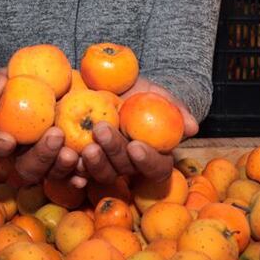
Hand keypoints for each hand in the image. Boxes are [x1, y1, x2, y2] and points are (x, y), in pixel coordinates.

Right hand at [0, 69, 79, 184]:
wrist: (46, 91)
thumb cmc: (17, 86)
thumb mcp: (3, 80)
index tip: (8, 139)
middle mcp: (20, 158)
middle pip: (25, 168)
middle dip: (41, 156)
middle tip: (56, 135)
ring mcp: (44, 163)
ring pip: (50, 174)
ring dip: (61, 167)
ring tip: (73, 154)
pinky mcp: (65, 163)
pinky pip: (72, 175)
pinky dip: (78, 175)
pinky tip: (86, 171)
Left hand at [79, 77, 199, 183]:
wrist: (103, 85)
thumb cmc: (135, 91)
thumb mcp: (156, 93)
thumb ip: (174, 109)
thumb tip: (193, 127)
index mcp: (151, 155)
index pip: (156, 169)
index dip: (147, 161)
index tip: (136, 145)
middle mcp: (128, 166)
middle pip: (124, 170)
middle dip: (113, 152)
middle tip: (101, 131)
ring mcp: (104, 166)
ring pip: (100, 174)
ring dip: (92, 164)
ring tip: (84, 145)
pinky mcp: (79, 161)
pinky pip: (73, 173)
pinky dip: (69, 169)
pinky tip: (66, 157)